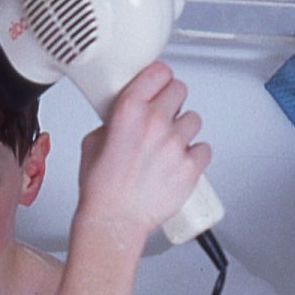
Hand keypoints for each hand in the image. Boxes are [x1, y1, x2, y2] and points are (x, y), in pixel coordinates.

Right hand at [77, 62, 210, 237]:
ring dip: (182, 131)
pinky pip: (203, 149)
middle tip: (161, 119)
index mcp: (128, 112)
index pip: (159, 72)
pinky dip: (193, 157)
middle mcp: (154, 123)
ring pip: (193, 119)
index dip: (158, 79)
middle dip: (171, 103)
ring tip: (166, 149)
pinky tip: (176, 165)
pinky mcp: (191, 166)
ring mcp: (175, 144)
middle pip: (180, 90)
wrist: (113, 222)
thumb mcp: (91, 146)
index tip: (157, 85)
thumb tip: (121, 117)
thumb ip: (111, 123)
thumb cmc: (101, 192)